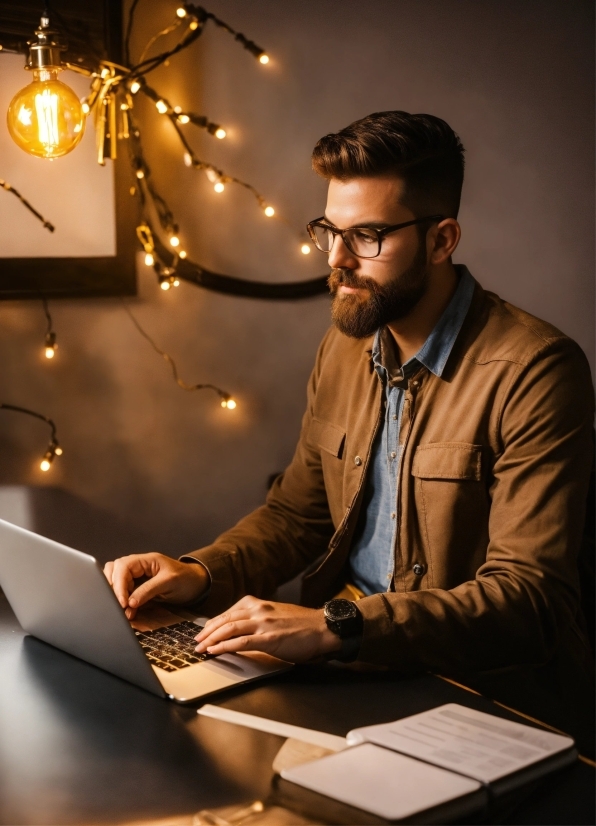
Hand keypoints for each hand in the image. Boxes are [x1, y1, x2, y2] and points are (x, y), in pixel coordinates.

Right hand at [103, 553, 208, 618]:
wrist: (195, 585)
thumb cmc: (185, 579)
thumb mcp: (169, 582)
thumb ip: (148, 590)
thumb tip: (129, 602)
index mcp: (145, 560)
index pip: (123, 567)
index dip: (119, 584)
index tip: (123, 602)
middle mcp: (137, 566)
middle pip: (113, 572)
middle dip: (113, 589)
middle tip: (120, 606)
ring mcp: (136, 577)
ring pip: (114, 581)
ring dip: (116, 595)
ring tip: (124, 610)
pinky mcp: (137, 588)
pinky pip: (123, 593)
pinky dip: (122, 602)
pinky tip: (128, 612)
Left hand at [194, 596, 341, 662]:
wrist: (322, 627)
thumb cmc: (302, 625)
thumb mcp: (276, 615)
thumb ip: (259, 620)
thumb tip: (242, 632)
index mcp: (259, 604)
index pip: (229, 612)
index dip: (214, 622)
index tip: (205, 630)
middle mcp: (258, 610)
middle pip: (225, 619)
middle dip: (207, 631)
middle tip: (196, 640)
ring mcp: (263, 623)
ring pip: (229, 628)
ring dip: (211, 639)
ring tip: (200, 647)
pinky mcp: (269, 638)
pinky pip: (241, 642)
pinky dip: (225, 646)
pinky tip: (215, 651)